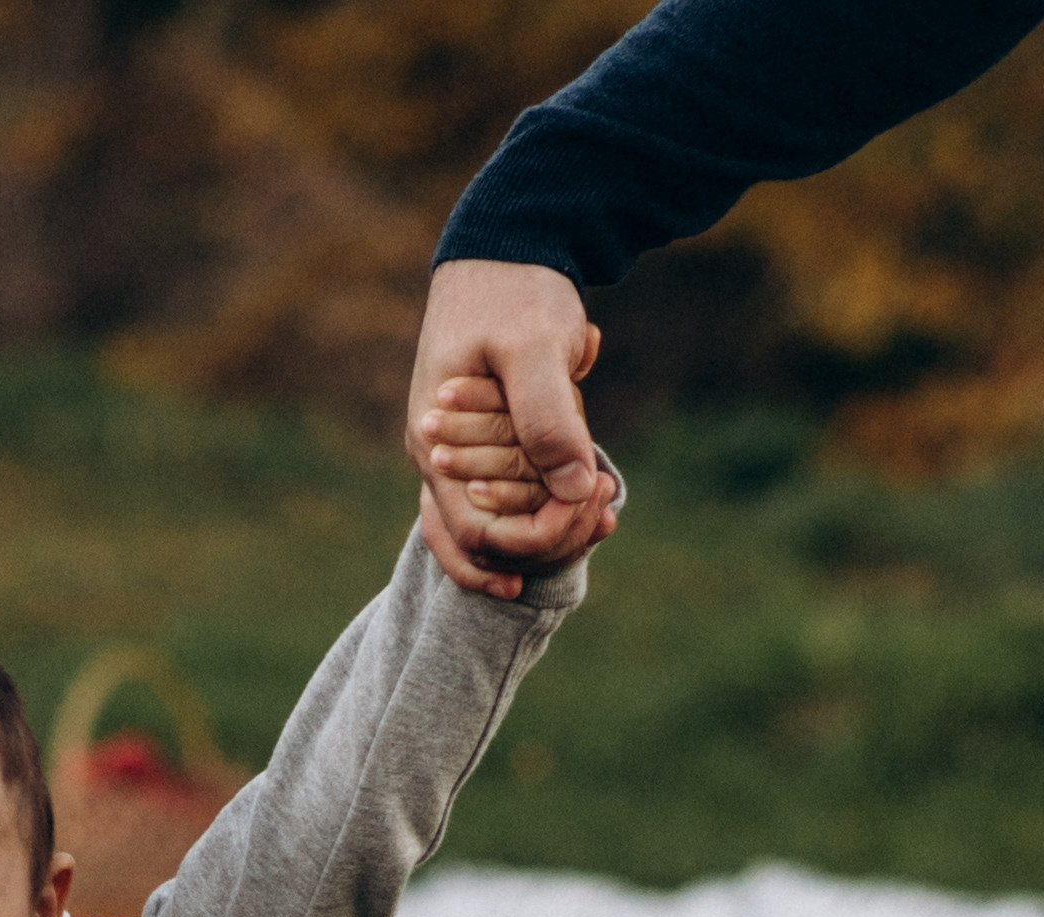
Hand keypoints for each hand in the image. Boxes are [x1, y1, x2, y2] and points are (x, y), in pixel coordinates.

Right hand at [408, 258, 603, 593]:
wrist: (505, 245)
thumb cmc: (513, 289)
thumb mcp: (532, 345)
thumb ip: (546, 417)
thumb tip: (574, 489)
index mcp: (435, 446)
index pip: (478, 533)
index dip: (537, 536)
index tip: (591, 500)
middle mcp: (439, 463)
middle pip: (489, 544)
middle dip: (552, 536)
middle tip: (608, 506)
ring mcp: (458, 456)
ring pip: (500, 527)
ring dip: (554, 529)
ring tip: (607, 511)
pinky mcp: (485, 445)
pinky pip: (512, 498)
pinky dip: (551, 506)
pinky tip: (593, 494)